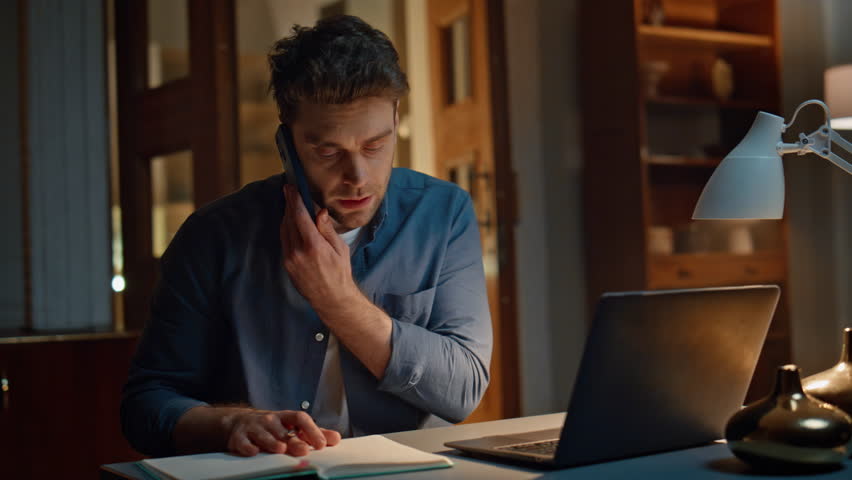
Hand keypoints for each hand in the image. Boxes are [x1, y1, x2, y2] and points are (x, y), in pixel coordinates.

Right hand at [223, 409, 340, 456]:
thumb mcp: (292, 427)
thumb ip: (313, 433)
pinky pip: (243, 442)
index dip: (312, 430)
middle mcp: (270, 421)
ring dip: (271, 442)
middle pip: (283, 431)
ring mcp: (254, 428)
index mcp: (286, 418)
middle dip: (293, 440)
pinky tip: (254, 451)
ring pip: (263, 435)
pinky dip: (248, 447)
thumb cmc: (272, 428)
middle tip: (304, 450)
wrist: (240, 423)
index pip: (300, 419)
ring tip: (280, 449)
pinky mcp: (239, 438)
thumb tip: (335, 439)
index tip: (321, 443)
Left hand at [280, 185, 358, 309]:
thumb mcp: (340, 248)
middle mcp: (298, 251)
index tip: (290, 188)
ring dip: (286, 216)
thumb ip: (327, 229)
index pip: (299, 216)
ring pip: (284, 230)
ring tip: (291, 204)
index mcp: (313, 245)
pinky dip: (287, 229)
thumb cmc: (340, 272)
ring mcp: (290, 258)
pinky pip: (284, 241)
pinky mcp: (286, 264)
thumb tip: (319, 212)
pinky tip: (291, 223)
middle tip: (289, 191)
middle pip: (289, 220)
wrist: (331, 298)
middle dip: (288, 204)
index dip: (293, 200)